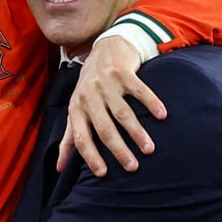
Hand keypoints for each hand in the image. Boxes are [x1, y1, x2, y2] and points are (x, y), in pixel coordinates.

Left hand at [59, 36, 165, 175]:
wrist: (105, 47)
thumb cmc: (90, 85)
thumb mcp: (76, 108)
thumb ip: (69, 137)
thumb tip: (60, 168)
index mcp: (77, 108)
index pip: (81, 137)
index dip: (90, 156)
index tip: (103, 174)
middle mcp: (89, 96)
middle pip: (104, 128)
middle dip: (118, 150)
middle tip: (132, 167)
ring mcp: (106, 83)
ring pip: (123, 113)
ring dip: (137, 133)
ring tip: (149, 149)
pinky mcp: (122, 72)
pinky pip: (139, 90)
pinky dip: (151, 103)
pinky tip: (162, 116)